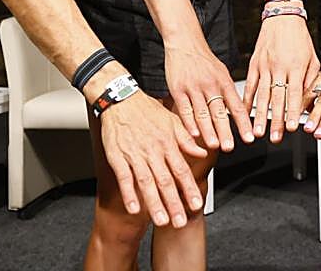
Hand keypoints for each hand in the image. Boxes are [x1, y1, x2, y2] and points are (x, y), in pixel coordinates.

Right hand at [98, 90, 207, 227]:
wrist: (120, 98)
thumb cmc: (146, 109)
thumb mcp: (171, 120)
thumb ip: (186, 139)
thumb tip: (202, 152)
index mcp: (167, 143)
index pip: (181, 170)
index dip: (188, 188)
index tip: (195, 204)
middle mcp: (153, 151)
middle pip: (165, 181)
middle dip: (173, 204)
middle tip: (180, 222)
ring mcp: (135, 155)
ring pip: (146, 183)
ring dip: (154, 203)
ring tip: (162, 220)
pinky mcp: (118, 157)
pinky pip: (124, 178)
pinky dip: (129, 193)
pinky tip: (134, 208)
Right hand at [164, 41, 253, 151]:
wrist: (185, 42)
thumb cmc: (204, 61)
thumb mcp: (221, 73)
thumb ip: (228, 93)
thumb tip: (239, 114)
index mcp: (224, 82)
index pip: (236, 106)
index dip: (243, 124)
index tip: (250, 138)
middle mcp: (211, 85)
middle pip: (219, 112)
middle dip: (226, 132)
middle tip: (230, 147)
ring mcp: (194, 87)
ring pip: (202, 113)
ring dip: (209, 131)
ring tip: (214, 145)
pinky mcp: (178, 89)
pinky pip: (185, 108)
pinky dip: (189, 122)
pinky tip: (194, 133)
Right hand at [244, 15, 319, 142]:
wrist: (282, 16)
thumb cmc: (300, 38)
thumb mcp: (313, 58)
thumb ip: (311, 81)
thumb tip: (310, 102)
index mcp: (296, 67)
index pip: (294, 94)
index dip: (293, 112)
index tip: (292, 128)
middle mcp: (279, 67)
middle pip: (276, 98)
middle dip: (275, 121)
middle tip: (274, 138)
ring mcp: (264, 66)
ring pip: (261, 95)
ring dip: (259, 115)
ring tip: (258, 132)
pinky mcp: (254, 63)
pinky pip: (250, 84)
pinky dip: (247, 100)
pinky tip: (245, 112)